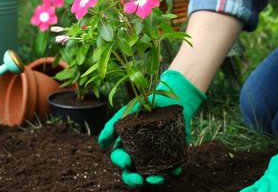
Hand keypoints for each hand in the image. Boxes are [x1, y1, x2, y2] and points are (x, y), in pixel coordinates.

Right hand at [98, 69, 205, 187]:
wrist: (171, 97)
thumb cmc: (145, 105)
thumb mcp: (128, 111)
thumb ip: (113, 125)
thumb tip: (102, 144)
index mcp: (127, 145)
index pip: (120, 157)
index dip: (121, 162)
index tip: (127, 162)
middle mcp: (140, 154)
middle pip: (133, 172)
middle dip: (134, 179)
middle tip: (139, 180)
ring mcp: (156, 155)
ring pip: (152, 174)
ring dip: (154, 180)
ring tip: (158, 179)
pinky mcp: (172, 154)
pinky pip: (173, 166)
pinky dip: (174, 171)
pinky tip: (176, 172)